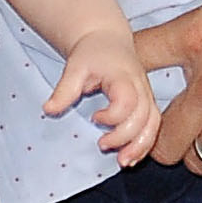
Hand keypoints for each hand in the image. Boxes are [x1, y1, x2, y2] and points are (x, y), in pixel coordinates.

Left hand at [42, 27, 159, 163]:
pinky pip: (153, 126)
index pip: (127, 102)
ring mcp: (147, 96)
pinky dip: (144, 144)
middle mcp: (140, 87)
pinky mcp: (147, 103)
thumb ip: (64, 90)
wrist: (107, 40)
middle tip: (102, 145)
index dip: (112, 117)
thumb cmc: (92, 53)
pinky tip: (131, 156)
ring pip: (153, 125)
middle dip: (124, 138)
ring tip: (123, 162)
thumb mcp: (74, 67)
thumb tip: (48, 110)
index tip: (94, 118)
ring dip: (140, 147)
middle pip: (143, 118)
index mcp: (124, 77)